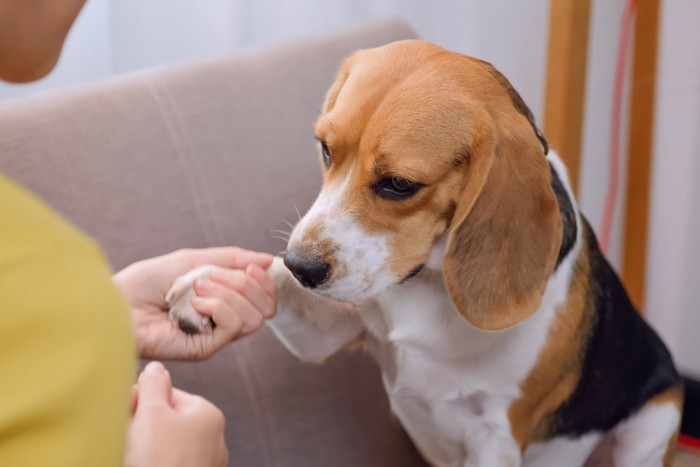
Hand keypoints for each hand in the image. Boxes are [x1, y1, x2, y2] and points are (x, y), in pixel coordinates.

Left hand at [114, 247, 275, 359]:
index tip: (252, 266)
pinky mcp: (206, 348)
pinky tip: (196, 303)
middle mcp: (224, 319)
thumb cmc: (146, 282)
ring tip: (198, 287)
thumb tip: (269, 260)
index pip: (265, 297)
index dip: (265, 281)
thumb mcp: (193, 260)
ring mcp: (216, 335)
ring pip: (253, 318)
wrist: (117, 302)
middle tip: (214, 275)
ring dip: (230, 294)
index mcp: (224, 299)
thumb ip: (232, 258)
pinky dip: (219, 306)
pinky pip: (233, 326)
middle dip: (246, 284)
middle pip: (265, 308)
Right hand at [124, 361, 227, 466]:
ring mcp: (203, 464)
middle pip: (165, 421)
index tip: (121, 412)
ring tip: (130, 454)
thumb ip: (152, 385)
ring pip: (163, 445)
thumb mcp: (151, 414)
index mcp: (207, 414)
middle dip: (139, 426)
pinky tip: (135, 462)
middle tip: (123, 436)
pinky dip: (150, 462)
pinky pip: (166, 462)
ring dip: (141, 447)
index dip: (139, 401)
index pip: (167, 395)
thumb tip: (157, 367)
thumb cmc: (159, 462)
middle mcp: (212, 439)